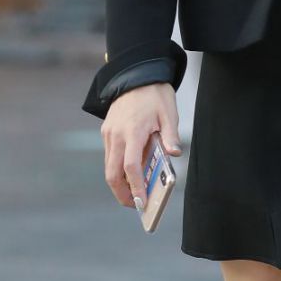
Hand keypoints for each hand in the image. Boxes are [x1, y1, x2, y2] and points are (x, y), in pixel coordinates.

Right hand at [101, 84, 180, 208]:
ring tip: (135, 193)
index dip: (136, 187)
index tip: (142, 202)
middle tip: (135, 205)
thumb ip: (171, 135)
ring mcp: (109, 133)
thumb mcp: (169, 113)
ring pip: (108, 167)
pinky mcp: (107, 131)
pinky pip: (109, 156)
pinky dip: (118, 169)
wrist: (136, 74)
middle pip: (112, 173)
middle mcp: (116, 135)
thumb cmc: (155, 94)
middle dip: (122, 193)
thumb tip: (174, 154)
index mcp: (133, 131)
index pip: (131, 166)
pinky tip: (132, 174)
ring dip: (119, 183)